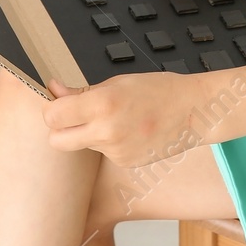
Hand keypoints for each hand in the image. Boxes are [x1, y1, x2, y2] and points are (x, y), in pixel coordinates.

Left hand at [43, 73, 210, 166]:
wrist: (193, 111)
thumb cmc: (158, 89)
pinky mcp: (124, 163)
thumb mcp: (117, 82)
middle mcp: (106, 132)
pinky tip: (128, 130)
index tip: (59, 103)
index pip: (53, 116)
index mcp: (102, 104)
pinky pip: (102, 153)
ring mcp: (115, 152)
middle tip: (72, 115)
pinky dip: (108, 142)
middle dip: (59, 129)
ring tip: (114, 118)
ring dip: (87, 133)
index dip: (52, 109)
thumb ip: (82, 91)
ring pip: (81, 145)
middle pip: (57, 141)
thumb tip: (54, 89)